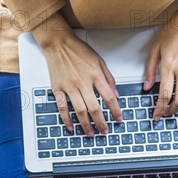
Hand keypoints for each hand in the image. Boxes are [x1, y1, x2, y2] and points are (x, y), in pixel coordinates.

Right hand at [32, 12, 122, 136]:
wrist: (59, 43)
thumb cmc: (78, 50)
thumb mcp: (99, 60)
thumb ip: (109, 78)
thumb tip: (116, 94)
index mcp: (95, 75)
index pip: (109, 97)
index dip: (115, 110)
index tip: (119, 119)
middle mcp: (83, 82)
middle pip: (94, 107)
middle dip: (101, 122)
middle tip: (105, 131)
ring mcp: (69, 86)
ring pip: (79, 110)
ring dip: (86, 124)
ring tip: (91, 133)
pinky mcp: (58, 88)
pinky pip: (62, 107)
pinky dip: (66, 119)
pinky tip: (71, 127)